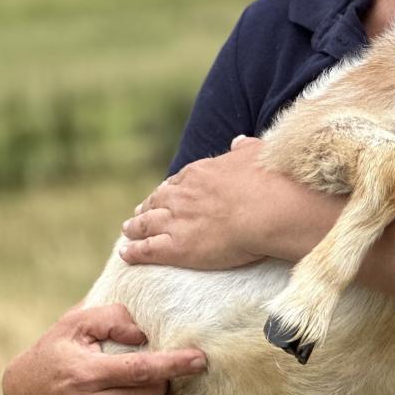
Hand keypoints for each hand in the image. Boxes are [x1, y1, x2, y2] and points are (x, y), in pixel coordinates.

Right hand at [2, 303, 205, 394]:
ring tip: (137, 384)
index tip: (200, 359)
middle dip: (160, 376)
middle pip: (152, 393)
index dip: (175, 364)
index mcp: (87, 374)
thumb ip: (110, 317)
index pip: (142, 370)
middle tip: (149, 364)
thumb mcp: (74, 324)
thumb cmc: (54, 353)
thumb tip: (143, 332)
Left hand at [120, 136, 272, 269]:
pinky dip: (133, 252)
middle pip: (157, 201)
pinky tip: (125, 254)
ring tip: (127, 231)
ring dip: (134, 228)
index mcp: (199, 174)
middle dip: (146, 206)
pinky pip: (147, 250)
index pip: (177, 182)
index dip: (169, 189)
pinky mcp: (176, 247)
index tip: (164, 193)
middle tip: (139, 212)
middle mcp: (181, 196)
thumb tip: (238, 140)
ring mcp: (176, 221)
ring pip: (146, 224)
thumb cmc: (269, 181)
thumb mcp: (257, 153)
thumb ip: (244, 148)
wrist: (267, 210)